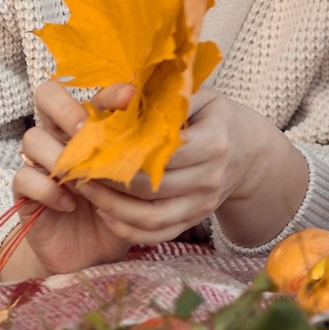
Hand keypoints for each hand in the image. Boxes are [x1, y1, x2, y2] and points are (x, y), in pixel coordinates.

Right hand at [4, 80, 138, 278]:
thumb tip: (175, 128)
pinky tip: (70, 204)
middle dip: (66, 109)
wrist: (91, 251)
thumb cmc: (119, 207)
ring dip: (59, 156)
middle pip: (47, 95)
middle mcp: (62, 135)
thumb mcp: (136, 179)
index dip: (110, 92)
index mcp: (92, 124)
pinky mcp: (26, 192)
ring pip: (33, 138)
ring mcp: (41, 161)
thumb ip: (145, 152)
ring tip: (82, 177)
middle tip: (87, 131)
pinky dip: (48, 190)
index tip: (132, 99)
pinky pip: (24, 178)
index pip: (92, 92)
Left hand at [70, 86, 276, 245]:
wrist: (248, 150)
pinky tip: (105, 212)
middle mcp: (210, 178)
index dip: (123, 152)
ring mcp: (203, 204)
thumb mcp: (198, 94)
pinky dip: (127, 229)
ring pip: (151, 218)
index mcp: (213, 142)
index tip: (92, 145)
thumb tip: (118, 95)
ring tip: (86, 190)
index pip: (162, 153)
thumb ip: (163, 95)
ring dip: (113, 208)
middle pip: (152, 188)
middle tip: (79, 168)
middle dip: (110, 181)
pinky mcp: (194, 220)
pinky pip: (157, 235)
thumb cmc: (214, 115)